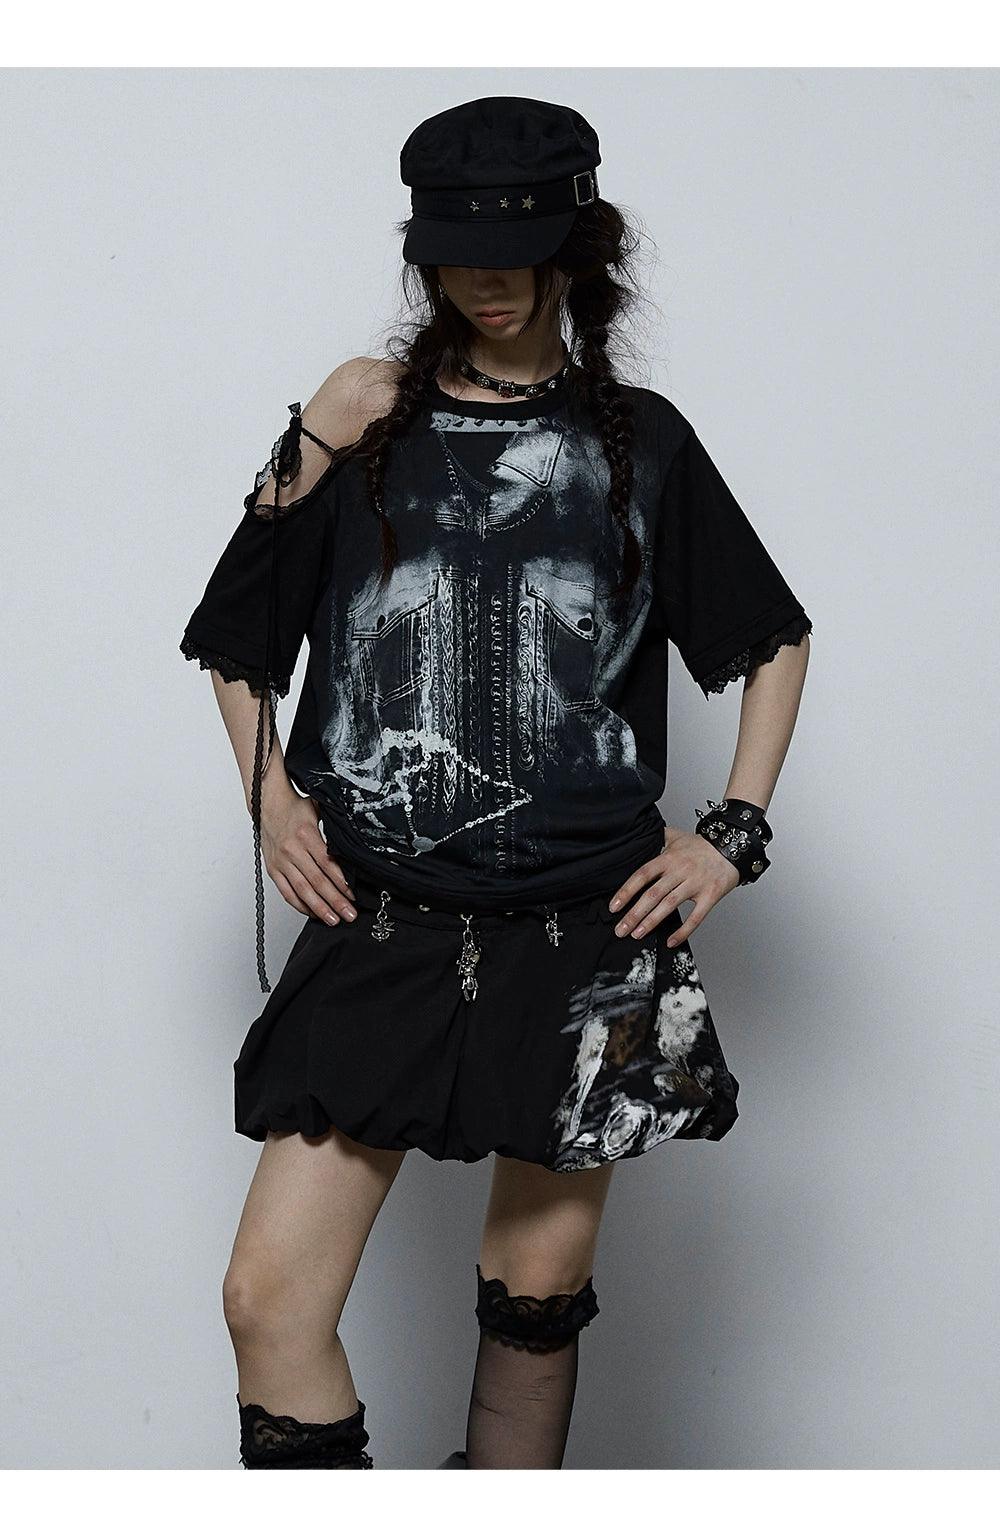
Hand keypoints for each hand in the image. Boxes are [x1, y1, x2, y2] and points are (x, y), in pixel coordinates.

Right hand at [260, 784, 357, 925]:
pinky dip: (299, 905)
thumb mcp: (318, 810)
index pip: (327, 864)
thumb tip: (353, 844)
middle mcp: (292, 850)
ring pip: (302, 890)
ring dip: (319, 908)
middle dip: (335, 901)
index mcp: (306, 835)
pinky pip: (286, 892)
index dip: (341, 882)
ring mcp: (281, 862)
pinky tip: (312, 912)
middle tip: (349, 915)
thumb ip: (333, 829)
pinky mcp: (273, 869)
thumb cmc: (295, 807)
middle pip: (317, 881)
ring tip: (333, 920)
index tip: (353, 895)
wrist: (267, 804)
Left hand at [608, 826, 739, 945]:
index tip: (614, 907)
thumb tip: (638, 839)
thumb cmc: (702, 845)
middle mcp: (680, 871)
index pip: (642, 875)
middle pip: (652, 895)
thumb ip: (657, 839)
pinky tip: (671, 941)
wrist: (733, 847)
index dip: (626, 892)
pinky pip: (696, 917)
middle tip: (621, 929)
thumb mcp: (675, 836)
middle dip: (634, 914)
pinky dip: (683, 931)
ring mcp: (695, 884)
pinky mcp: (710, 896)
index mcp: (668, 858)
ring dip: (651, 922)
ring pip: (669, 906)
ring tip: (637, 934)